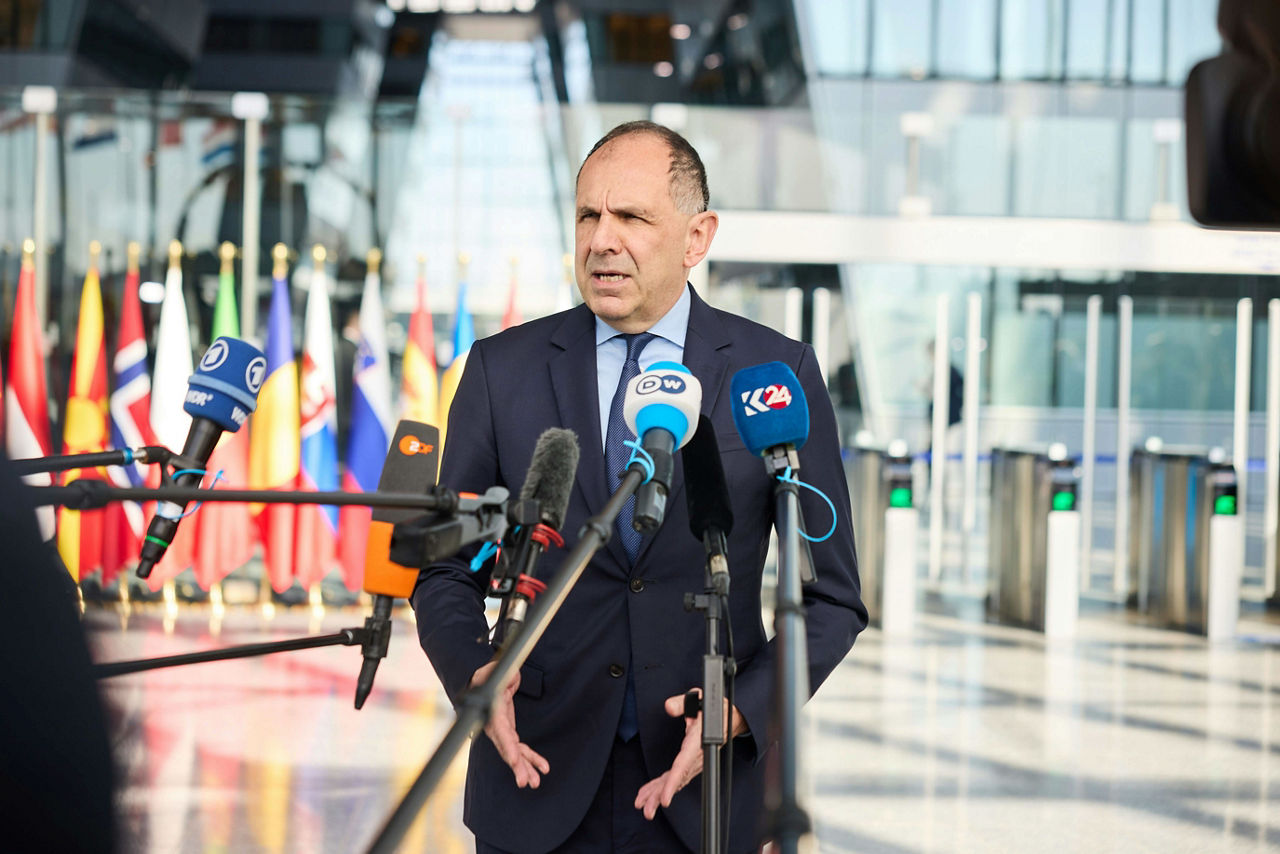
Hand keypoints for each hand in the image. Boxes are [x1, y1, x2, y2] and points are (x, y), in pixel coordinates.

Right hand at [469, 660, 549, 788]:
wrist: (487, 681)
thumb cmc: (488, 676)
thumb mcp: (494, 670)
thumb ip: (503, 674)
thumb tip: (511, 677)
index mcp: (492, 712)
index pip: (499, 732)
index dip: (506, 746)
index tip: (513, 760)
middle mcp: (495, 727)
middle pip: (505, 749)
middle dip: (516, 766)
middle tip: (524, 782)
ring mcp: (502, 732)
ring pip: (514, 754)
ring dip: (525, 768)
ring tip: (535, 783)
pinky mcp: (509, 733)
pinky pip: (521, 749)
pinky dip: (532, 759)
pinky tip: (543, 768)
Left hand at [634, 689, 746, 819]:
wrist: (730, 718)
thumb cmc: (714, 709)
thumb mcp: (699, 699)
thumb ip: (682, 702)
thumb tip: (669, 707)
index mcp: (698, 742)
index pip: (684, 765)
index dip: (673, 783)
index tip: (665, 799)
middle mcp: (696, 757)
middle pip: (677, 779)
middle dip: (661, 796)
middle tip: (647, 810)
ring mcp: (693, 763)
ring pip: (674, 781)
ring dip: (658, 794)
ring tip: (643, 806)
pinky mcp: (688, 764)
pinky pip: (673, 777)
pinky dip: (660, 787)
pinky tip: (648, 794)